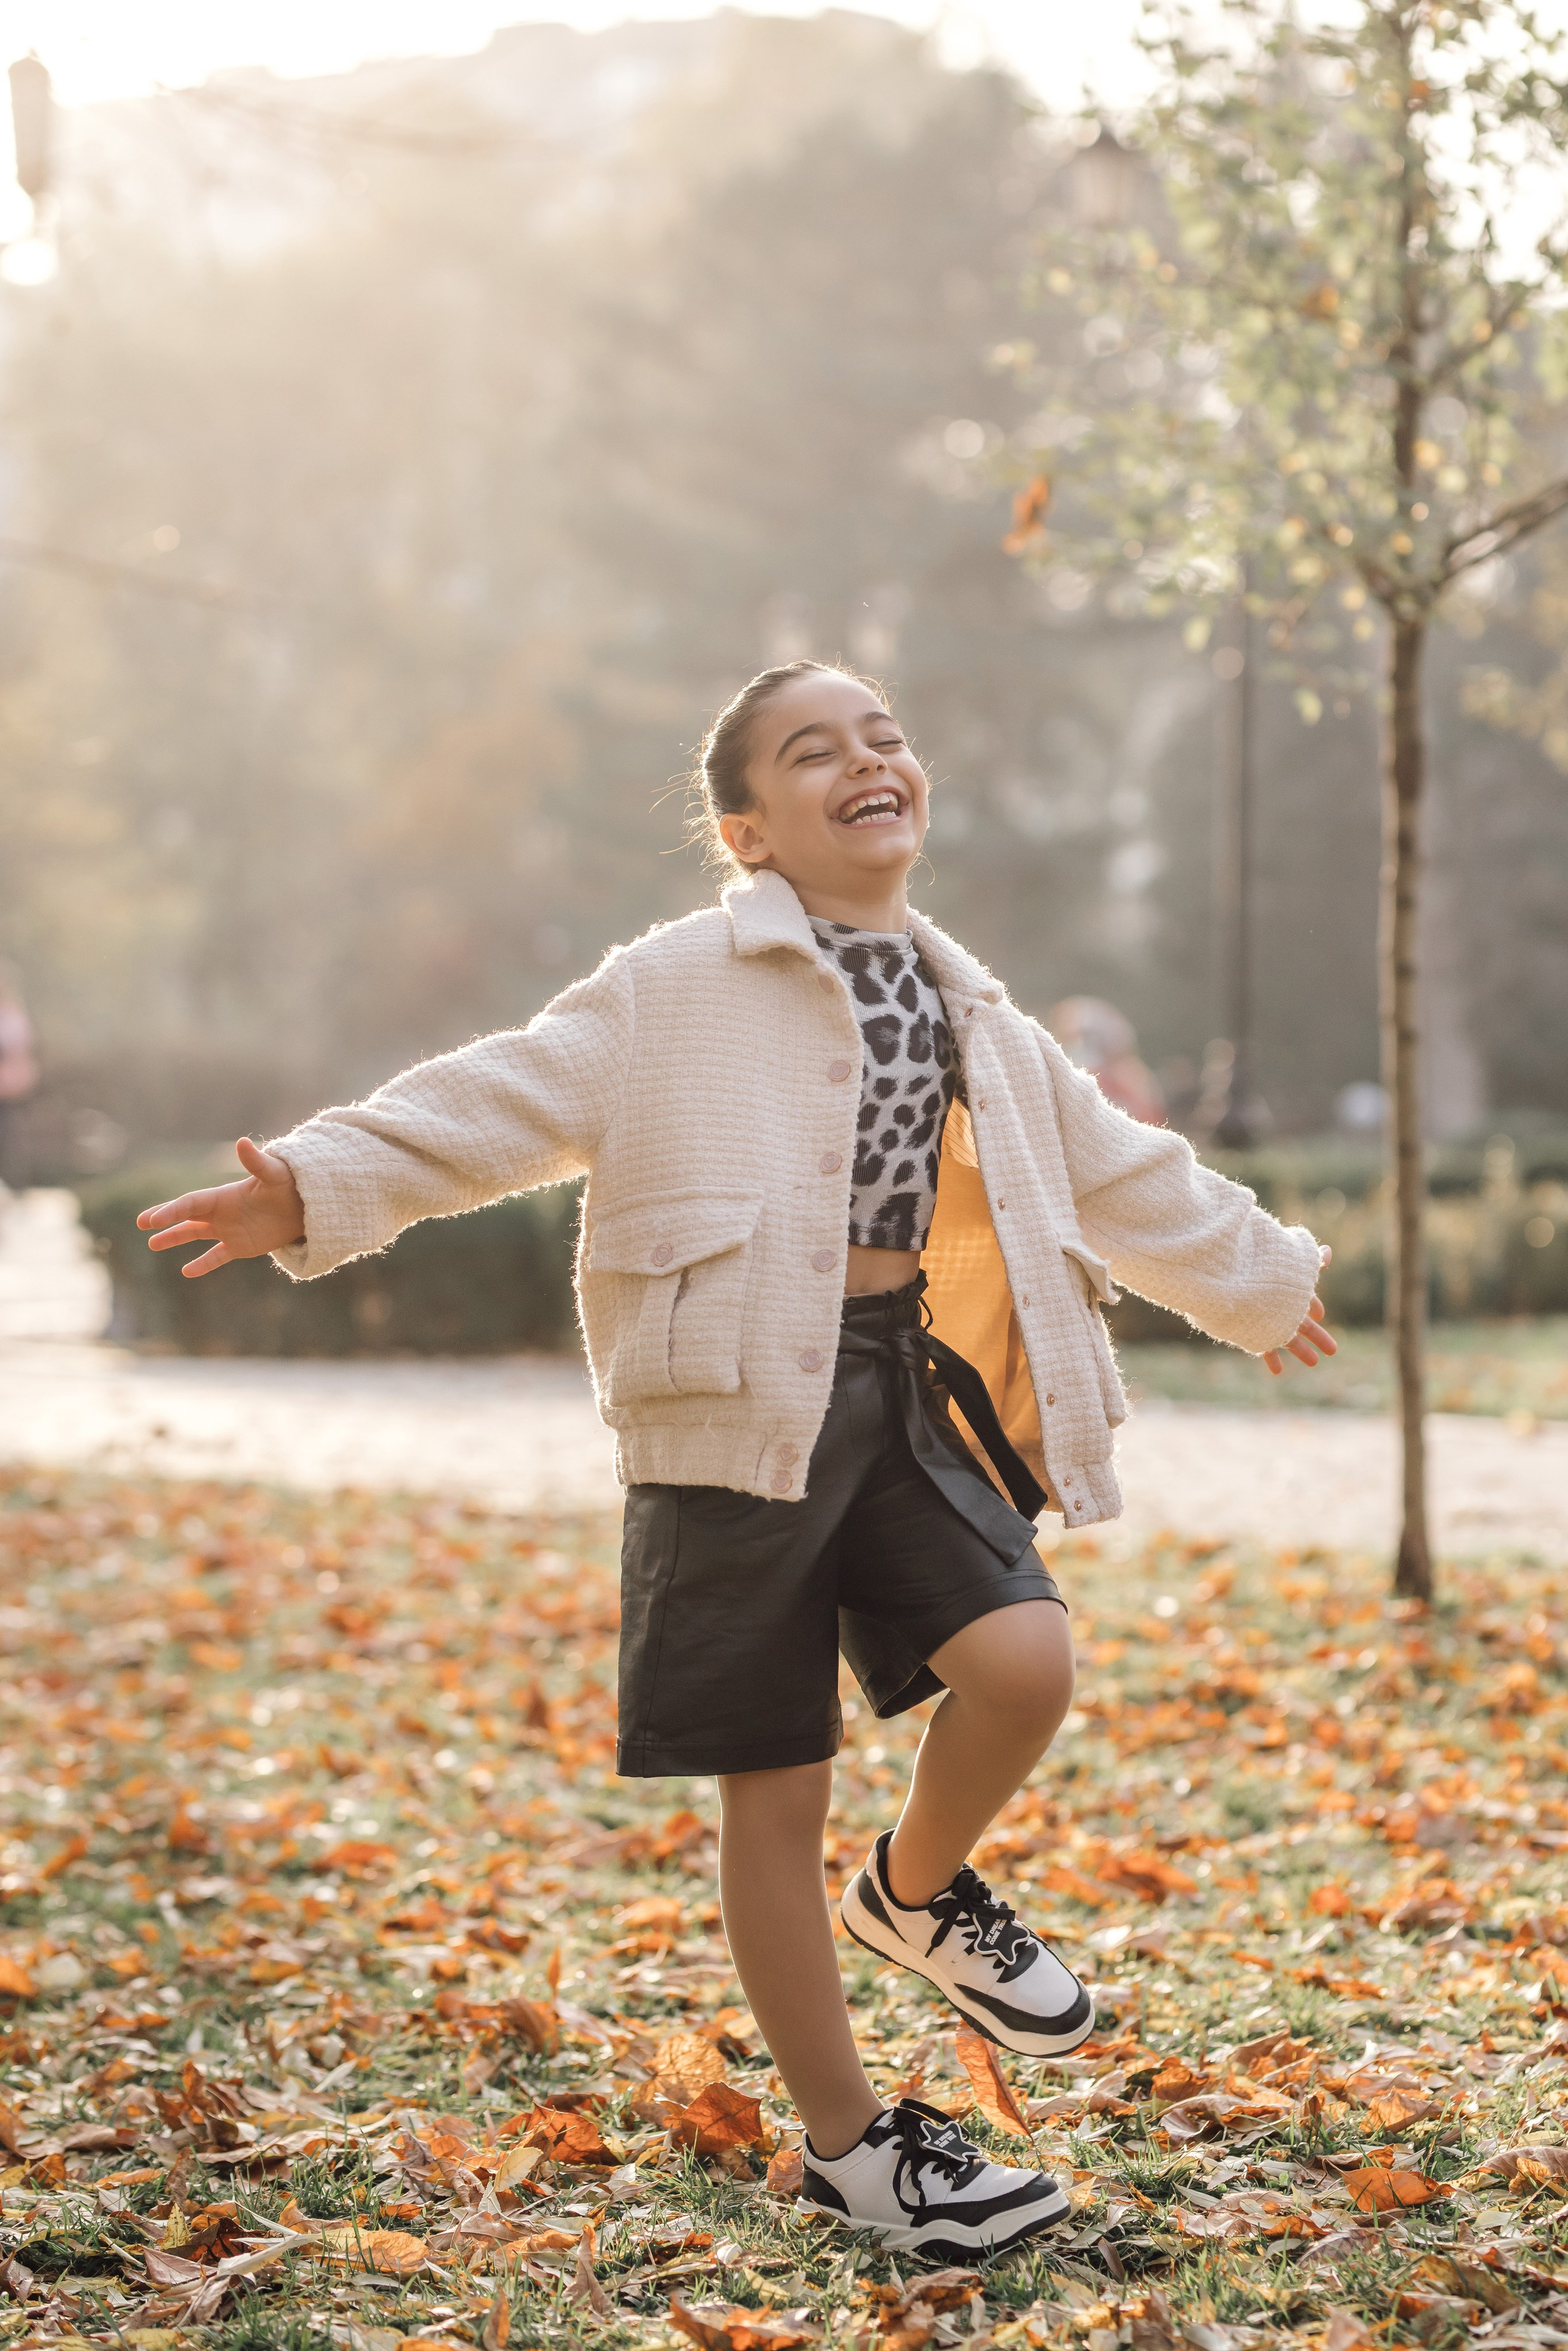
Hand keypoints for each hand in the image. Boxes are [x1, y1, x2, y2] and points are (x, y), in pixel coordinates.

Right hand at [137, 1137, 305, 1278]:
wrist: (304, 1205)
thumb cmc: (288, 1184)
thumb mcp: (273, 1173)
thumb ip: (256, 1162)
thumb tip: (243, 1142)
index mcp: (223, 1195)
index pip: (191, 1203)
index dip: (171, 1211)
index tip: (152, 1220)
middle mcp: (221, 1212)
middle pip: (186, 1216)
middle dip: (164, 1219)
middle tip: (142, 1224)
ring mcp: (228, 1229)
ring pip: (195, 1235)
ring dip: (174, 1238)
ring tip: (152, 1244)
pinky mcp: (240, 1246)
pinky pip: (217, 1256)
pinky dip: (203, 1264)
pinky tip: (187, 1272)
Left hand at [1263, 1244, 1335, 1374]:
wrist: (1225, 1278)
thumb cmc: (1260, 1268)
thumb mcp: (1290, 1264)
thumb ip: (1309, 1260)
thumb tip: (1328, 1251)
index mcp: (1286, 1289)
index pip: (1304, 1299)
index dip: (1314, 1307)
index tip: (1319, 1315)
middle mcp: (1276, 1305)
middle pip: (1300, 1323)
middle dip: (1317, 1335)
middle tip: (1332, 1350)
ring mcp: (1263, 1319)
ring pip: (1285, 1337)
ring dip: (1299, 1349)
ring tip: (1313, 1362)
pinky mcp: (1250, 1331)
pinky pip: (1263, 1347)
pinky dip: (1271, 1358)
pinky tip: (1277, 1371)